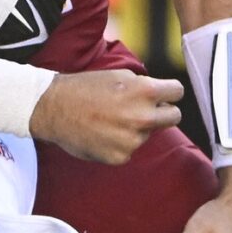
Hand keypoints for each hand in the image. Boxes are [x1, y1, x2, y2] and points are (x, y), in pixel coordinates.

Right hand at [29, 69, 179, 164]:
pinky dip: (121, 142)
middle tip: (144, 109)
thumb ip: (145, 85)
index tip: (162, 94)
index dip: (169, 91)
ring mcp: (132, 140)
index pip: (178, 92)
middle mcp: (143, 117)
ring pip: (149, 133)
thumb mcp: (119, 75)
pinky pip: (131, 148)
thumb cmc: (85, 87)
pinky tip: (103, 133)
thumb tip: (163, 95)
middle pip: (174, 116)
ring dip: (137, 128)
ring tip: (111, 119)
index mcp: (145, 91)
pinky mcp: (120, 156)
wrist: (53, 108)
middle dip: (163, 111)